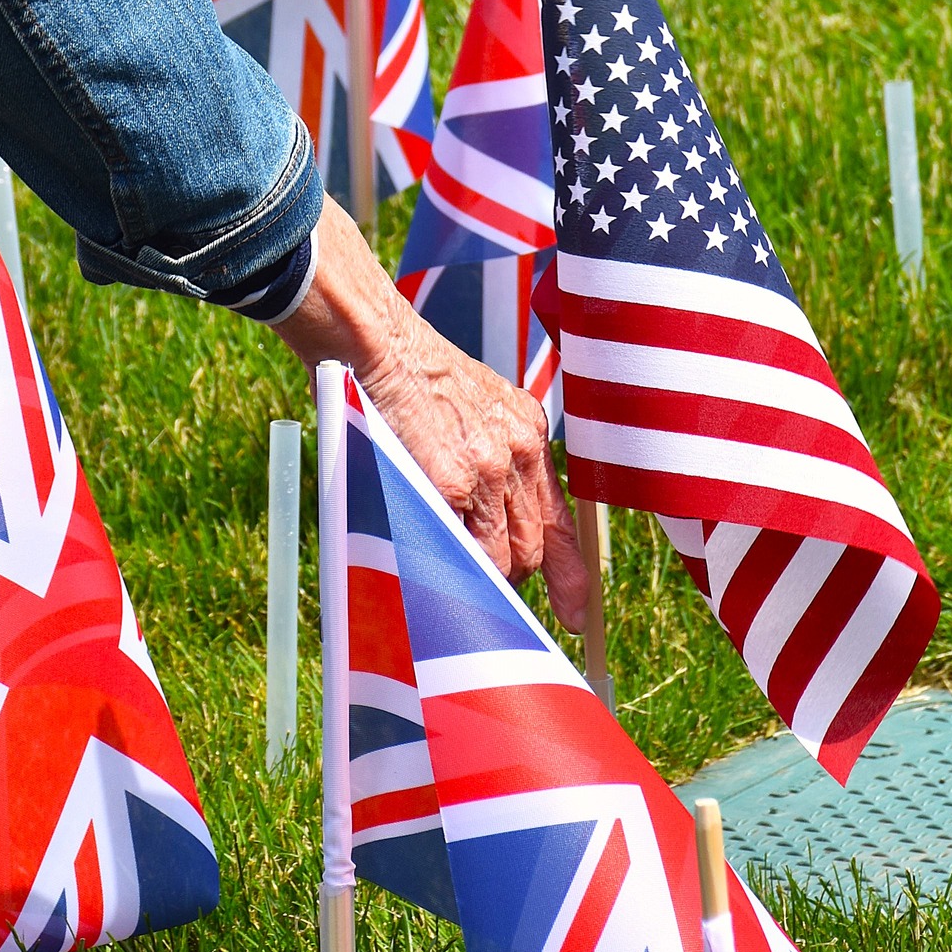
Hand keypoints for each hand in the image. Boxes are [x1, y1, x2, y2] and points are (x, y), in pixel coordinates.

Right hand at [273, 197, 589, 626]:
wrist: (377, 339)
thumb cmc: (408, 375)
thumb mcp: (472, 406)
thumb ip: (491, 455)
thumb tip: (488, 515)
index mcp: (527, 431)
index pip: (561, 519)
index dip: (570, 575)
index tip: (575, 612)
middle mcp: (521, 451)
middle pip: (533, 548)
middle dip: (506, 575)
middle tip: (474, 582)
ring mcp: (490, 468)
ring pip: (501, 559)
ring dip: (475, 576)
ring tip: (443, 568)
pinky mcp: (452, 481)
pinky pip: (459, 549)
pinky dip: (443, 560)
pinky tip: (422, 552)